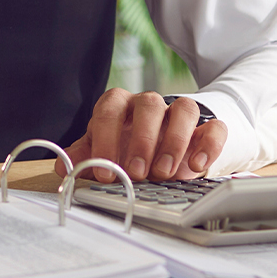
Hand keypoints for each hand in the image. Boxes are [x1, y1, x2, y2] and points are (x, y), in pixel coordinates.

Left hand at [56, 88, 226, 182]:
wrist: (163, 144)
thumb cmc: (126, 146)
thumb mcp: (104, 151)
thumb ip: (85, 157)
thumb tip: (62, 168)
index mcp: (119, 105)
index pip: (109, 110)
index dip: (104, 140)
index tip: (104, 173)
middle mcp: (149, 104)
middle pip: (148, 104)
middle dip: (142, 139)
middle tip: (137, 172)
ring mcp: (179, 113)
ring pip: (183, 108)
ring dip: (174, 140)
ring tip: (164, 173)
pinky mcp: (206, 127)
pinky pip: (213, 126)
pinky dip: (207, 144)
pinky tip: (197, 166)